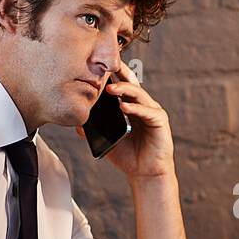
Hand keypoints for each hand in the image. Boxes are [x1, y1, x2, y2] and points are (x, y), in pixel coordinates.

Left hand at [76, 63, 174, 179]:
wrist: (144, 173)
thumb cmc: (128, 155)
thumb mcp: (107, 140)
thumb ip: (95, 130)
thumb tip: (78, 124)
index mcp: (131, 106)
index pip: (121, 85)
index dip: (112, 75)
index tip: (98, 65)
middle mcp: (143, 105)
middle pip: (132, 83)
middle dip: (120, 73)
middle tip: (106, 66)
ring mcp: (152, 111)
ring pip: (138, 94)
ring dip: (124, 90)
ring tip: (110, 89)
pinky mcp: (160, 121)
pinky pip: (147, 111)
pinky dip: (135, 108)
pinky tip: (124, 107)